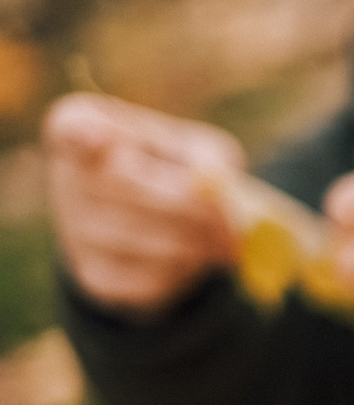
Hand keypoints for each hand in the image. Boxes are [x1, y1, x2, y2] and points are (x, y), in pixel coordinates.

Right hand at [43, 94, 242, 316]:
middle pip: (130, 188)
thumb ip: (211, 161)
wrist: (158, 225)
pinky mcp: (95, 275)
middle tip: (235, 225)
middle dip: (193, 208)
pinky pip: (151, 277)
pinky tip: (192, 256)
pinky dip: (186, 270)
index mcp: (82, 127)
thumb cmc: (176, 171)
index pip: (73, 128)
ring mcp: (74, 229)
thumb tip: (216, 188)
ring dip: (198, 244)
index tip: (98, 138)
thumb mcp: (199, 151)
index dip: (86, 136)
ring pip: (146, 239)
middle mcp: (68, 176)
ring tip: (222, 240)